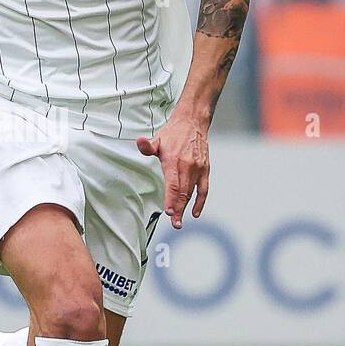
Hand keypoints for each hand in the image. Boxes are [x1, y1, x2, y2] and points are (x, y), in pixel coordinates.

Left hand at [137, 110, 209, 228]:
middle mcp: (188, 166)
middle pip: (183, 192)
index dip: (171, 199)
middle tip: (175, 223)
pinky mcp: (205, 169)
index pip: (173, 183)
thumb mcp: (157, 138)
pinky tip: (195, 212)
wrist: (193, 122)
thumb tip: (139, 143)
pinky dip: (200, 201)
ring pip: (191, 192)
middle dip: (178, 209)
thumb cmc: (174, 133)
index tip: (168, 211)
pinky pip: (204, 189)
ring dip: (186, 208)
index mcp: (174, 160)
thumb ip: (147, 146)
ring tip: (179, 221)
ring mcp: (198, 168)